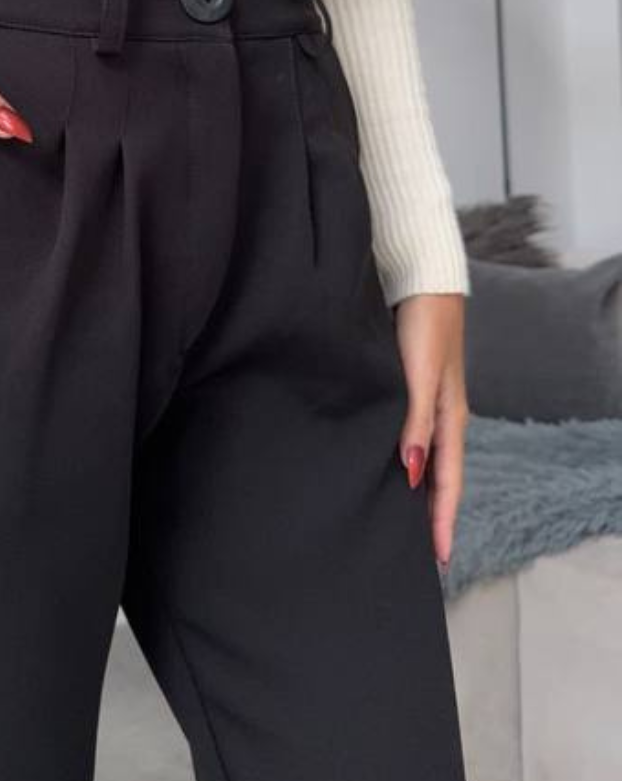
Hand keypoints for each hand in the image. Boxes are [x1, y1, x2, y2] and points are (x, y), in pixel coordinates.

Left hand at [393, 292, 468, 570]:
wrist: (421, 282)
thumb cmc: (423, 326)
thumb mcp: (420, 375)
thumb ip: (416, 422)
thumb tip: (412, 472)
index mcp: (450, 417)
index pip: (447, 481)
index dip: (441, 520)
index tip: (438, 559)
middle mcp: (442, 415)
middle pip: (439, 476)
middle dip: (431, 514)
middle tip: (416, 552)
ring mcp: (428, 403)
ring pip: (425, 458)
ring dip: (416, 490)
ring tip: (399, 520)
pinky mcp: (411, 390)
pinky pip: (412, 437)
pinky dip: (406, 460)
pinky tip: (391, 468)